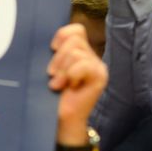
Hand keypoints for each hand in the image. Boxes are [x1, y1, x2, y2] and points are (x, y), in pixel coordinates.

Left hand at [48, 24, 107, 144]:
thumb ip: (55, 54)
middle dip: (58, 58)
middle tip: (53, 76)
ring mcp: (98, 66)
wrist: (61, 120)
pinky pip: (84, 65)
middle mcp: (91, 57)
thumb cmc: (52, 96)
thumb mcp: (51, 70)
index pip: (75, 30)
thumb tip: (51, 43)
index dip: (61, 37)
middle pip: (74, 40)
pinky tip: (69, 87)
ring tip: (59, 84)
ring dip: (63, 70)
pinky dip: (72, 75)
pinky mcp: (100, 77)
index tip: (52, 53)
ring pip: (77, 52)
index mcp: (80, 52)